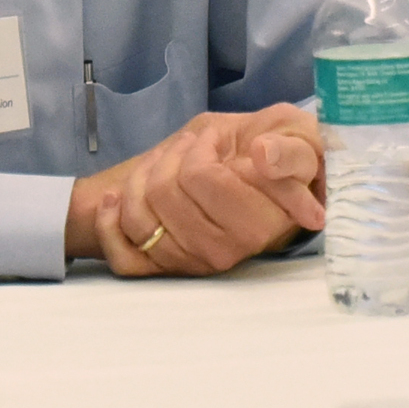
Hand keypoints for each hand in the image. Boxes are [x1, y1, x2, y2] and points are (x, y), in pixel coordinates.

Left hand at [68, 104, 323, 275]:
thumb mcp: (298, 140)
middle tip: (190, 145)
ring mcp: (194, 263)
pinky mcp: (166, 270)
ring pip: (140, 218)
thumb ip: (289, 152)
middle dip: (171, 156)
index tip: (214, 137)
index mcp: (261, 223)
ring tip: (164, 162)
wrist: (262, 179)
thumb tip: (263, 156)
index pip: (204, 178)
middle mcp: (226, 251)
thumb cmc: (280, 155)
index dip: (202, 149)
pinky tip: (115, 198)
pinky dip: (110, 224)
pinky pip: (123, 257)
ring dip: (141, 177)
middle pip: (165, 193)